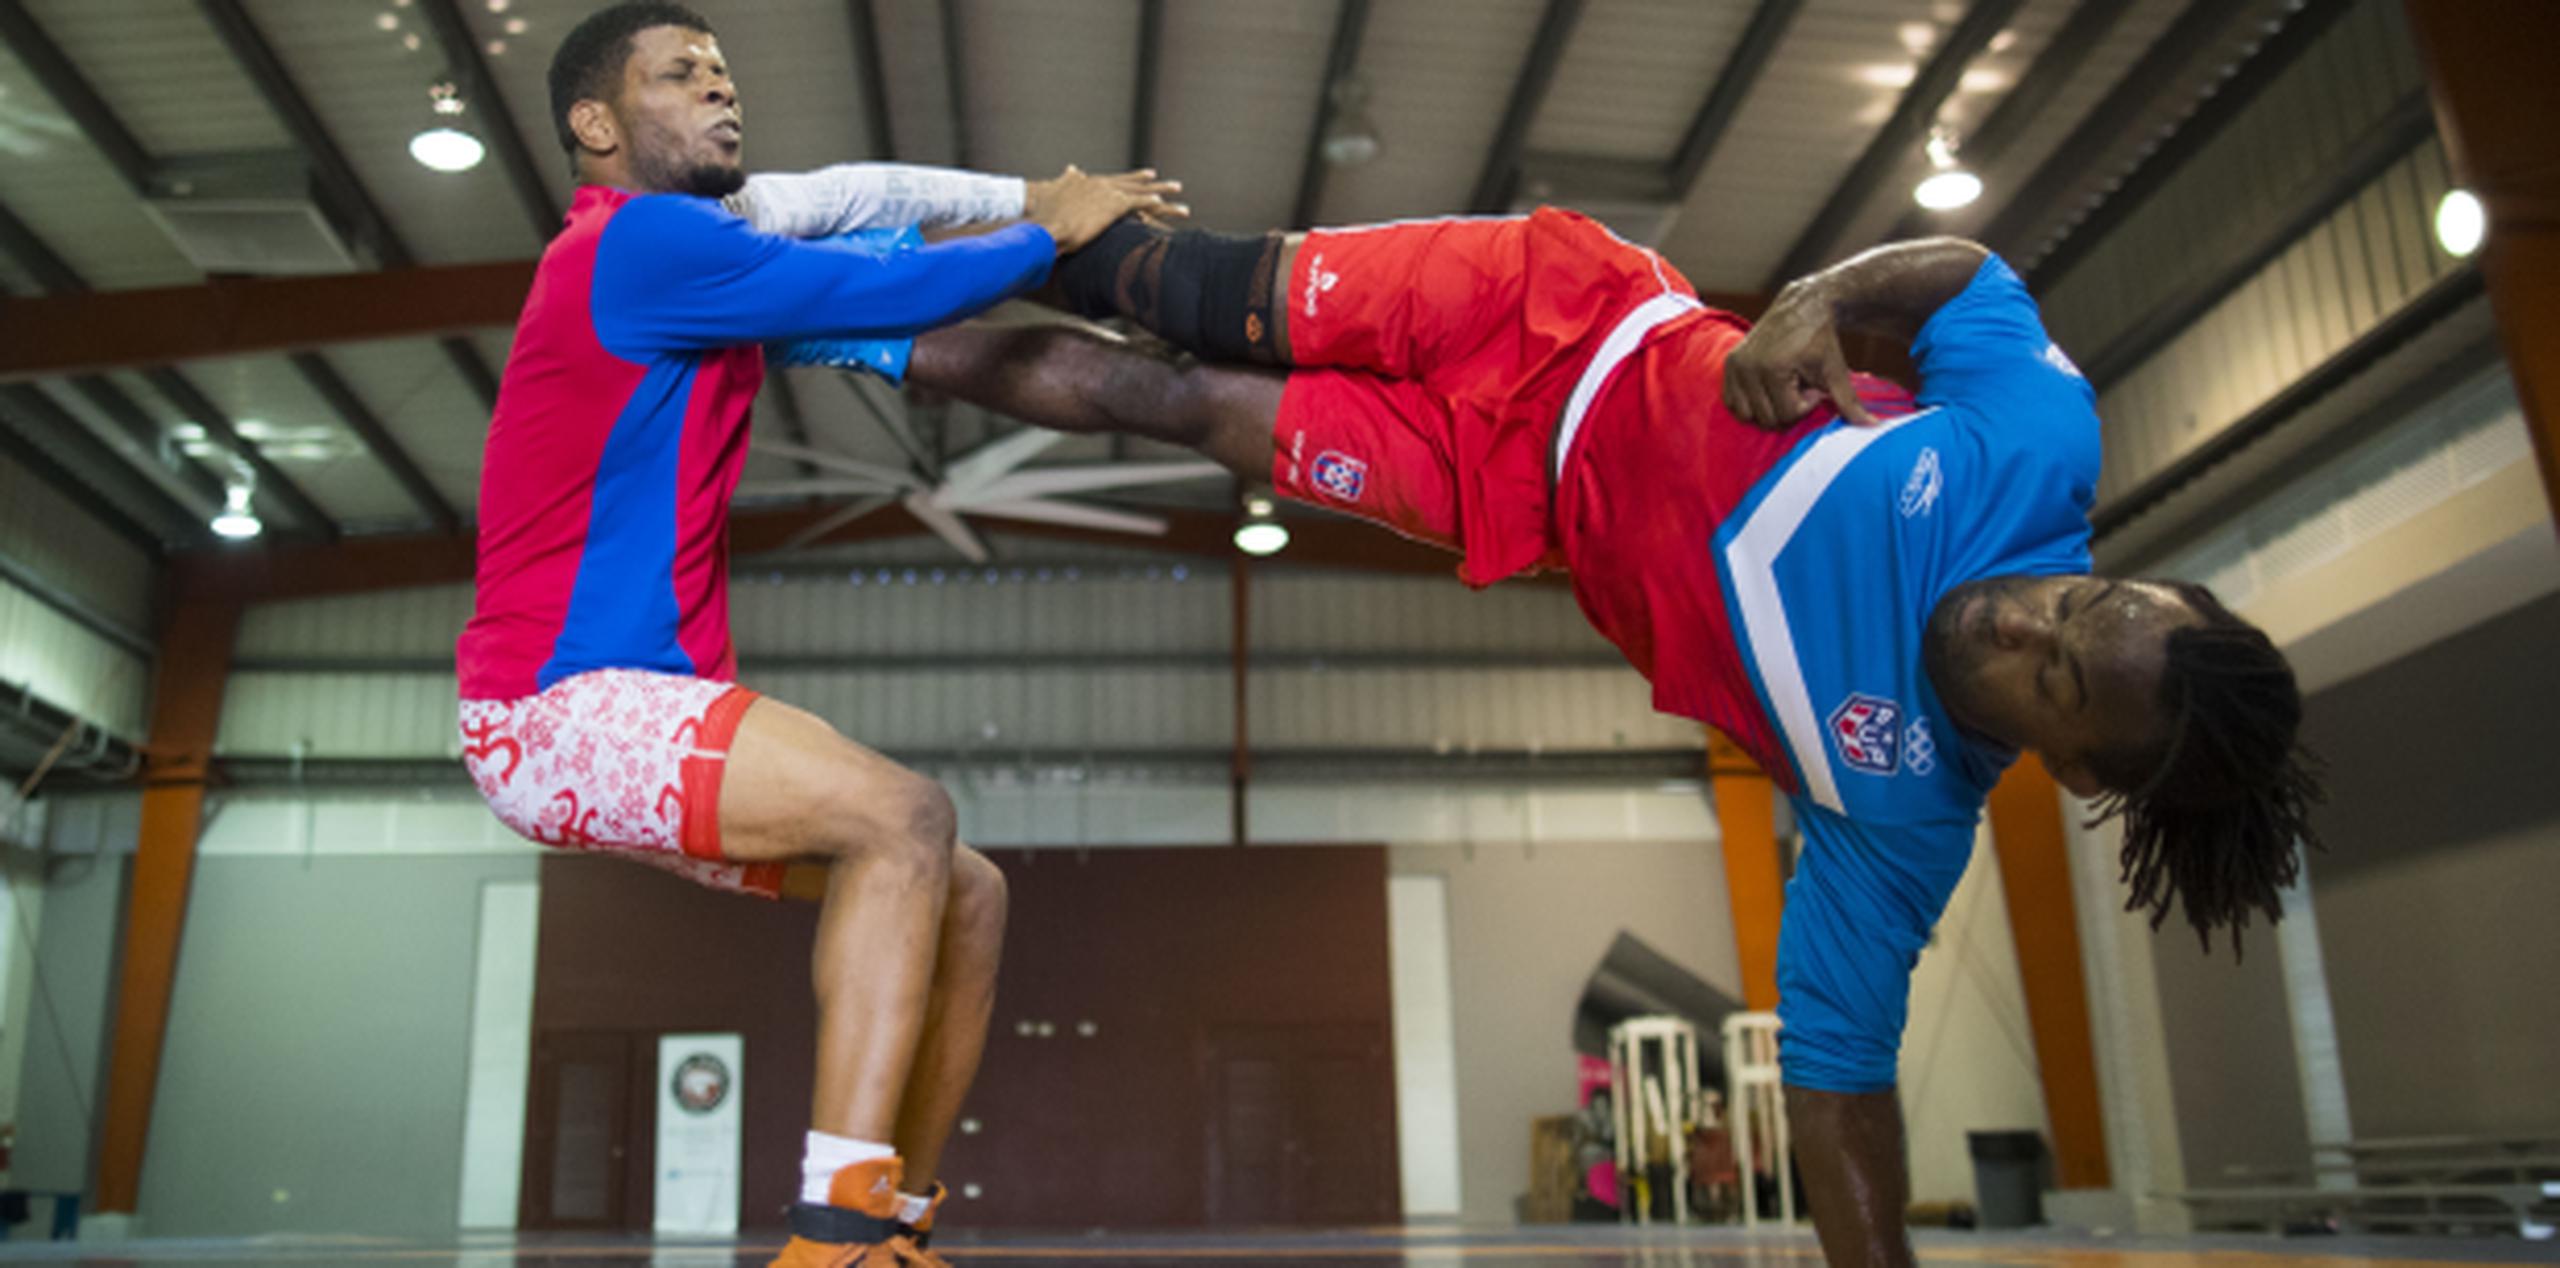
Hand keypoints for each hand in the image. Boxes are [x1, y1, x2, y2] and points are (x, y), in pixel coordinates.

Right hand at [1024, 166, 1186, 251]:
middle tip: (1175, 185)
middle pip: (1134, 184)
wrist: (1043, 216)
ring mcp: (1109, 194)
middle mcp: (1103, 185)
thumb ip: (1066, 182)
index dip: (1135, 178)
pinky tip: (1164, 203)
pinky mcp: (1113, 206)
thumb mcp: (1056, 193)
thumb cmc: (1044, 211)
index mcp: (1091, 184)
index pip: (1118, 180)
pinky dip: (1152, 203)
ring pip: (1142, 192)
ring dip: (1162, 193)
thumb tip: (1070, 170)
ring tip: (1179, 195)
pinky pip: (1138, 203)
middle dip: (1155, 185)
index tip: (1150, 176)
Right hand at [1723, 278, 1877, 429]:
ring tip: (1783, 386)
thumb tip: (1873, 427)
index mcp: (1773, 368)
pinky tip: (1768, 387)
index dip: (1805, 404)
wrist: (1803, 306)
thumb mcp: (1836, 372)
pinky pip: (1732, 403)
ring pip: (1747, 414)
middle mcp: (1748, 367)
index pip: (1786, 414)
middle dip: (1787, 407)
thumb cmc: (1822, 340)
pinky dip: (1750, 402)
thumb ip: (1849, 402)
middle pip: (1766, 418)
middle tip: (1798, 384)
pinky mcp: (1729, 364)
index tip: (1812, 384)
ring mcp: (1736, 365)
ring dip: (1768, 407)